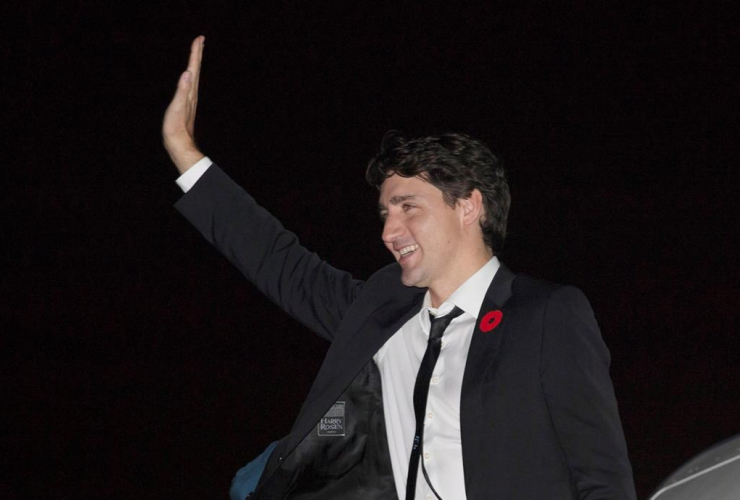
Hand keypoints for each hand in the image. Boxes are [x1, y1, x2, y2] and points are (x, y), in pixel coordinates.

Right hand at [163, 36, 205, 173]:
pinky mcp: (186, 104)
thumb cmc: (175, 127)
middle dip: (197, 54)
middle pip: (196, 70)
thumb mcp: (177, 108)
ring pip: (194, 76)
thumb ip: (182, 90)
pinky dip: (190, 76)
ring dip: (195, 63)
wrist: (179, 143)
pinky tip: (189, 77)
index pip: (193, 68)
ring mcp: (190, 99)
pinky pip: (189, 84)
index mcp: (190, 92)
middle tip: (200, 40)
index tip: (199, 38)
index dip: (195, 53)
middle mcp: (192, 93)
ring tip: (196, 53)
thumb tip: (187, 73)